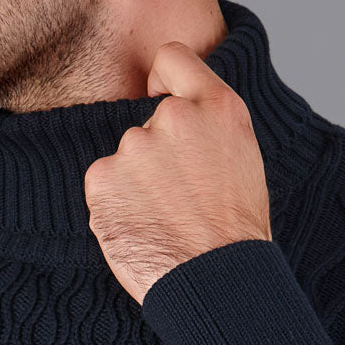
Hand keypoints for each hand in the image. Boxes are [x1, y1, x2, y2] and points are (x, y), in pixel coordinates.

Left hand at [84, 40, 272, 306]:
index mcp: (217, 108)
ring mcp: (133, 148)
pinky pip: (103, 186)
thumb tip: (172, 111)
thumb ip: (207, 124)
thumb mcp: (242, 160)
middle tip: (179, 201)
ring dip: (135, 186)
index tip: (163, 104)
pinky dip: (115, 208)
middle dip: (156, 157)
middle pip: (145, 124)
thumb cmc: (234, 234)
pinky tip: (141, 230)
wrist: (216, 286)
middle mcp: (173, 118)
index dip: (162, 82)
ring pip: (124, 160)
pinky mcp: (101, 179)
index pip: (171, 58)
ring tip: (163, 222)